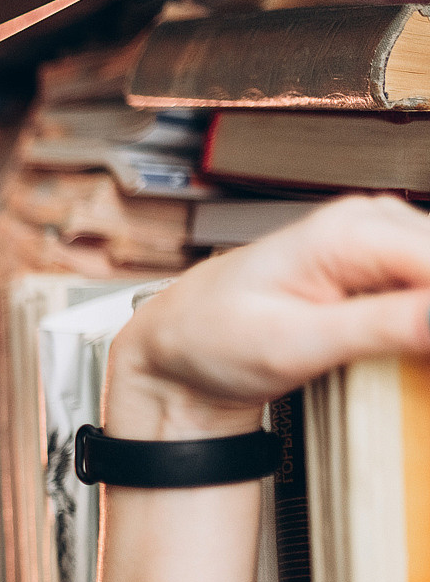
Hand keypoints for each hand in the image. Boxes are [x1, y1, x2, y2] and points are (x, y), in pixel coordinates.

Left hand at [107, 195, 429, 438]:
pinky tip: (415, 350)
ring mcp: (378, 238)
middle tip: (418, 361)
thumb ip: (380, 328)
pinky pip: (429, 283)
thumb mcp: (292, 345)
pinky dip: (429, 318)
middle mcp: (371, 221)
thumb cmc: (212, 340)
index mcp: (350, 230)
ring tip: (405, 359)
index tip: (428, 352)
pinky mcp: (381, 263)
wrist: (176, 346)